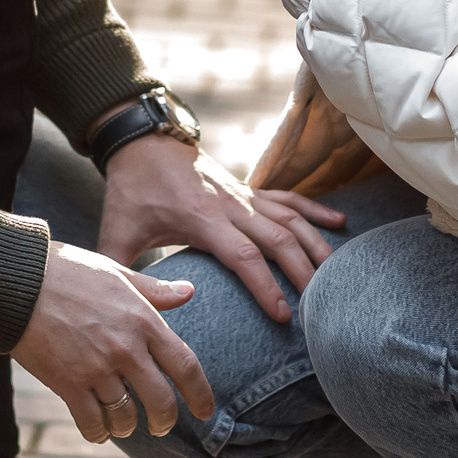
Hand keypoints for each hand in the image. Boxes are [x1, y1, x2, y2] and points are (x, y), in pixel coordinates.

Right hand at [12, 241, 211, 444]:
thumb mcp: (116, 273)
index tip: (205, 411)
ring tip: (122, 424)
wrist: (16, 280)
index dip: (200, 394)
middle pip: (161, 401)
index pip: (186, 365)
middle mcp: (126, 348)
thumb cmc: (66, 271)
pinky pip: (92, 423)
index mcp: (143, 319)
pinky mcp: (68, 383)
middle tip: (160, 426)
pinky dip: (97, 432)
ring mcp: (97, 368)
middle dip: (164, 421)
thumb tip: (189, 292)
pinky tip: (96, 429)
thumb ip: (154, 290)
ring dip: (127, 426)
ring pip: (126, 417)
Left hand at [97, 131, 344, 323]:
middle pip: (279, 240)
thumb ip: (119, 269)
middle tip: (322, 307)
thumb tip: (118, 308)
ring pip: (291, 218)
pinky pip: (288, 198)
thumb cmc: (131, 188)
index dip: (266, 288)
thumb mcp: (117, 229)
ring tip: (337, 275)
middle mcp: (231, 206)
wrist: (141, 141)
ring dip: (316, 245)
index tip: (285, 317)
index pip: (243, 257)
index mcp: (201, 219)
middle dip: (303, 274)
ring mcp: (243, 195)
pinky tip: (340, 222)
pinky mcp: (248, 188)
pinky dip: (315, 209)